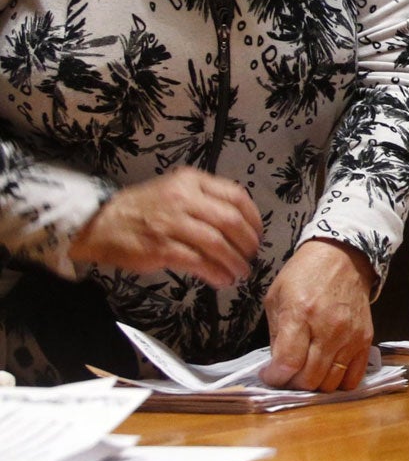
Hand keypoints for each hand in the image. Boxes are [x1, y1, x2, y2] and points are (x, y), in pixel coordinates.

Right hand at [69, 168, 260, 288]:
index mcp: (192, 181)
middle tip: (251, 256)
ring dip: (234, 261)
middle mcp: (184, 199)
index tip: (257, 234)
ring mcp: (171, 223)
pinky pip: (198, 262)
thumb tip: (239, 223)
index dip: (254, 219)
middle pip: (231, 221)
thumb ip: (205, 199)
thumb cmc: (142, 208)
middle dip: (247, 243)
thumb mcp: (175, 189)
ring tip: (240, 272)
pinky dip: (215, 272)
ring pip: (217, 243)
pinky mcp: (160, 248)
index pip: (237, 196)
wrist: (100, 222)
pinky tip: (221, 279)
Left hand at [261, 239, 375, 390]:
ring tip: (306, 371)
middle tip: (287, 374)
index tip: (269, 374)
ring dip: (315, 384)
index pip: (288, 363)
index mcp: (300, 314)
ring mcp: (350, 335)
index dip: (275, 377)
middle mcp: (328, 328)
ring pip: (331, 382)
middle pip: (310, 378)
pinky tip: (327, 371)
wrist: (343, 257)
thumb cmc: (304, 275)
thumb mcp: (276, 298)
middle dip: (292, 383)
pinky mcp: (366, 339)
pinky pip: (354, 376)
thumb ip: (276, 335)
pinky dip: (339, 382)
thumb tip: (279, 366)